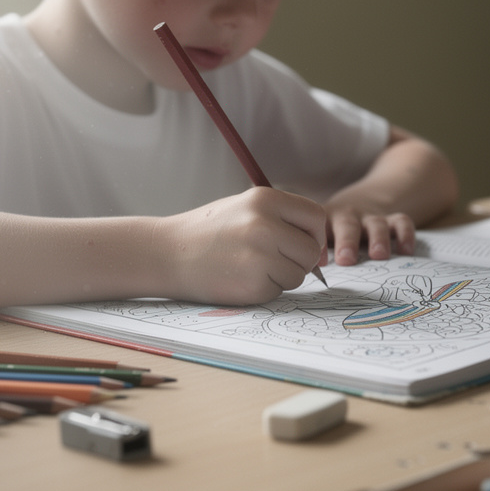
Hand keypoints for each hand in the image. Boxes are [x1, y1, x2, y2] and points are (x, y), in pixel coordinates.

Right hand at [160, 187, 326, 303]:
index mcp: (265, 199)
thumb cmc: (209, 232)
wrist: (167, 253)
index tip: (304, 245)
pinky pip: (278, 291)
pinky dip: (264, 289)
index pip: (316, 216)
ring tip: (250, 266)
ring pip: (298, 274)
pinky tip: (239, 278)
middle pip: (311, 250)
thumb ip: (282, 220)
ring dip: (282, 276)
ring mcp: (259, 255)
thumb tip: (322, 251)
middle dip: (300, 260)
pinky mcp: (253, 284)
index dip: (315, 234)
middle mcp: (265, 224)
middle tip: (274, 260)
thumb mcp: (245, 208)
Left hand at [325, 204, 415, 266]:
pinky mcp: (393, 220)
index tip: (321, 263)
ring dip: (378, 239)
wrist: (362, 201)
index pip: (320, 229)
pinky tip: (406, 252)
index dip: (321, 244)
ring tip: (379, 255)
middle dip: (347, 242)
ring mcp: (372, 217)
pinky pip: (401, 222)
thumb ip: (322, 254)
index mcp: (327, 221)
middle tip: (346, 260)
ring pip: (376, 224)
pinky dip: (405, 235)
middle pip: (348, 225)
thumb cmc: (336, 230)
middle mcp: (349, 216)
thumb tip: (314, 278)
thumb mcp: (324, 235)